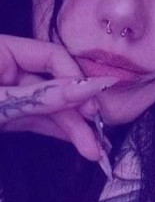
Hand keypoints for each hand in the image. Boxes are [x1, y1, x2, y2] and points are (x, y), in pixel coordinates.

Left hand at [0, 34, 118, 160]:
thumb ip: (41, 96)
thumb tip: (89, 89)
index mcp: (0, 50)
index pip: (51, 55)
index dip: (75, 80)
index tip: (92, 107)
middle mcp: (7, 67)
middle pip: (54, 84)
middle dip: (76, 112)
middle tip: (98, 136)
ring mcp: (7, 93)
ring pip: (48, 106)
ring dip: (71, 128)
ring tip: (93, 151)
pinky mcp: (5, 116)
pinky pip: (36, 120)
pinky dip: (55, 131)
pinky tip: (78, 142)